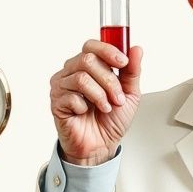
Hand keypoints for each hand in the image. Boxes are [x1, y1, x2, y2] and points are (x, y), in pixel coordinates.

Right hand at [49, 40, 142, 165]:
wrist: (101, 146)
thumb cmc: (111, 120)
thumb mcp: (130, 94)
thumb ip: (132, 71)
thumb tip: (136, 49)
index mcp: (88, 66)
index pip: (91, 46)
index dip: (108, 50)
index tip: (123, 62)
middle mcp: (72, 72)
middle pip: (87, 60)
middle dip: (109, 80)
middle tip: (117, 97)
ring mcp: (62, 86)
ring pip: (81, 78)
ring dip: (100, 95)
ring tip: (106, 107)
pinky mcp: (56, 102)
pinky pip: (72, 97)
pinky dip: (85, 107)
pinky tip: (86, 113)